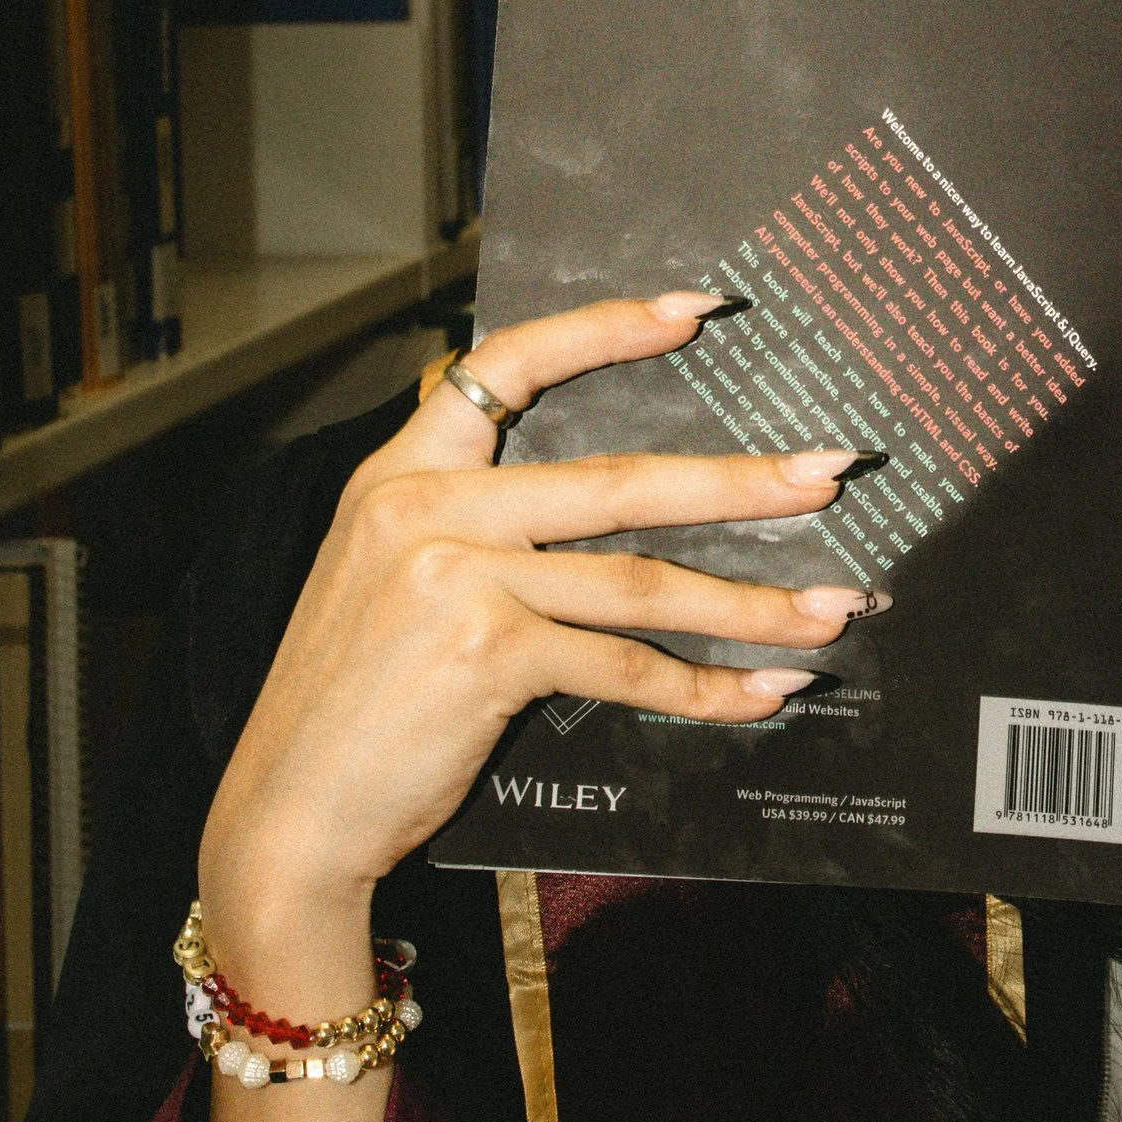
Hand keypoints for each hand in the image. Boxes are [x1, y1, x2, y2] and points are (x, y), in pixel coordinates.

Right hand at [198, 294, 879, 1009]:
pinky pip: (624, 666)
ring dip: (749, 601)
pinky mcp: (486, 653)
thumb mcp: (391, 580)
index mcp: (400, 472)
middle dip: (740, 482)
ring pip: (639, 580)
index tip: (697, 309)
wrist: (287, 812)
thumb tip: (616, 524)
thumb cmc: (356, 707)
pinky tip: (759, 693)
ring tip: (833, 608)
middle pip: (617, 481)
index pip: (508, 365)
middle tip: (831, 474)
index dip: (605, 330)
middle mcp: (425, 507)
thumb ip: (476, 529)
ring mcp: (456, 577)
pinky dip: (702, 687)